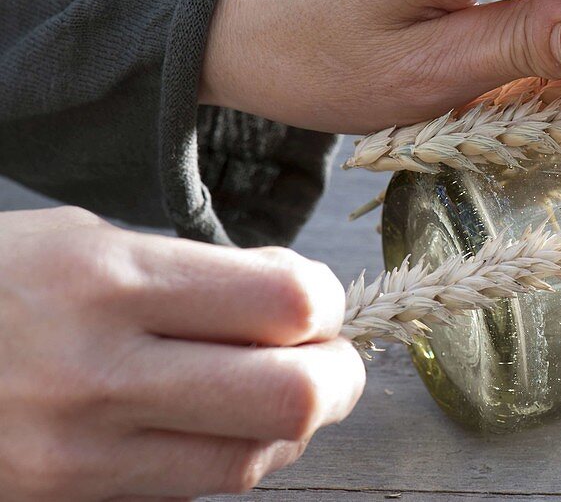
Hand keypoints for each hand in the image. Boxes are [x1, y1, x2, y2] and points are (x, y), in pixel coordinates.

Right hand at [0, 207, 363, 499]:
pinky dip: (238, 455)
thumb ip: (195, 272)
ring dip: (295, 426)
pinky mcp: (66, 495)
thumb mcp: (86, 240)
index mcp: (109, 279)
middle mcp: (98, 368)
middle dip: (338, 378)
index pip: (283, 303)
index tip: (323, 301)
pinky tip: (229, 424)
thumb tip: (296, 301)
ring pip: (250, 458)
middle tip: (335, 360)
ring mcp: (78, 447)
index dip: (329, 303)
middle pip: (290, 395)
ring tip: (289, 392)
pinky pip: (193, 487)